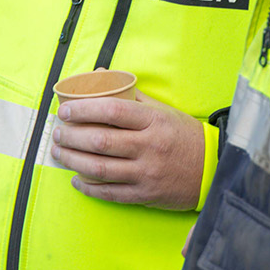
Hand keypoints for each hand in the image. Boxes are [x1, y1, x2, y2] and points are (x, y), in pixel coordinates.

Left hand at [51, 87, 205, 211]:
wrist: (212, 168)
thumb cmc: (183, 135)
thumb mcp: (163, 110)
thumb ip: (131, 95)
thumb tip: (102, 75)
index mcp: (154, 121)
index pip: (112, 111)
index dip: (84, 110)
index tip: (66, 110)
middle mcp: (149, 147)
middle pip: (100, 141)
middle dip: (72, 137)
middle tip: (58, 133)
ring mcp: (146, 173)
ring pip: (100, 168)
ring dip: (73, 161)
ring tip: (59, 153)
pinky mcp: (145, 194)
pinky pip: (110, 192)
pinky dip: (89, 187)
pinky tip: (77, 179)